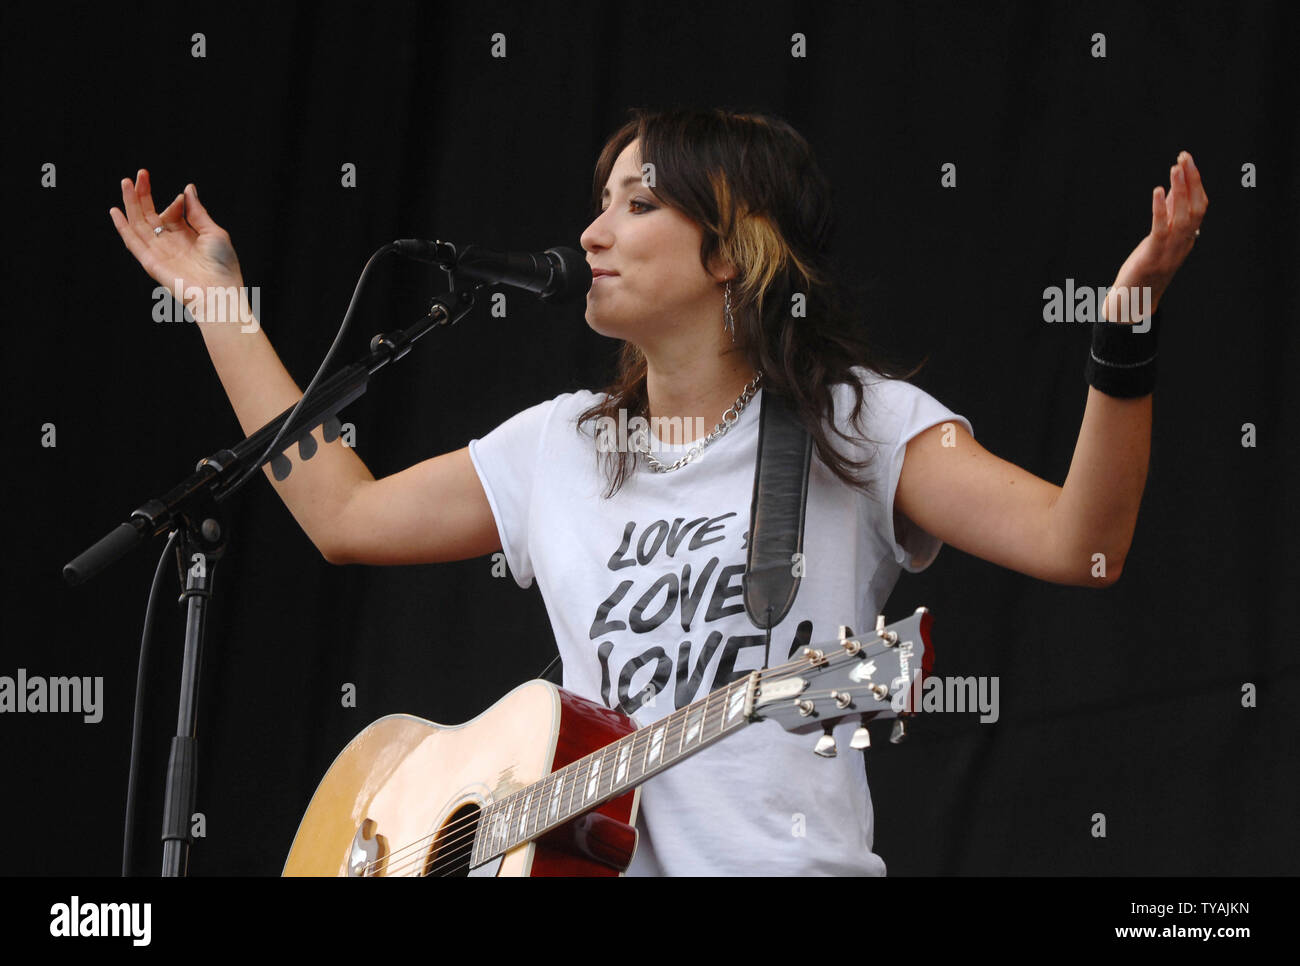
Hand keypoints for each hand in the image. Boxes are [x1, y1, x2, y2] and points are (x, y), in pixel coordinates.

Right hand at [109, 169, 244, 315]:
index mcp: (186, 237)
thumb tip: (188, 188)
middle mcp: (170, 243)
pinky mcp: (151, 262)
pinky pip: (133, 243)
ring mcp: (159, 252)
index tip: (181, 198)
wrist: (219, 292)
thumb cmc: (223, 266)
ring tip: (126, 182)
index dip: (175, 203)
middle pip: (151, 215)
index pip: (172, 214)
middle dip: (144, 194)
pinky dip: (123, 227)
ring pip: (139, 224)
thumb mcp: (214, 232)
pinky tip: (115, 211)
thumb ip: (198, 211)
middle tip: (140, 174)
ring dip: (131, 203)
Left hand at [1103, 150, 1207, 322]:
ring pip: (1184, 215)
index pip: (1200, 206)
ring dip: (1181, 189)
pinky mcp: (1153, 255)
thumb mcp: (1160, 238)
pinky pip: (1161, 228)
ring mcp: (1170, 250)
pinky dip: (1161, 208)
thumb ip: (1168, 216)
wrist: (1133, 302)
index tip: (1187, 160)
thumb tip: (1174, 190)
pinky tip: (1158, 190)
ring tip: (1175, 168)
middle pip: (1196, 207)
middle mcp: (1183, 243)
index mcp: (1187, 239)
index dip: (1196, 183)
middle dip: (1192, 180)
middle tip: (1185, 157)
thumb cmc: (1144, 269)